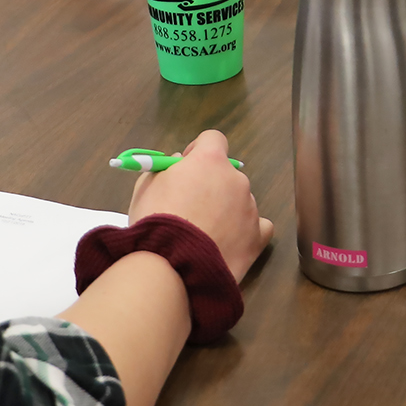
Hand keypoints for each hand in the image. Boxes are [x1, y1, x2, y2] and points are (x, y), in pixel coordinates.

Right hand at [128, 130, 273, 281]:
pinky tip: (230, 243)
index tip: (186, 167)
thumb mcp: (146, 186)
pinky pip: (258, 227)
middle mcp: (236, 179)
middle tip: (190, 208)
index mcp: (210, 160)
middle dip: (211, 186)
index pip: (213, 139)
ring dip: (226, 210)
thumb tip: (179, 165)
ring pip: (241, 201)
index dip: (198, 151)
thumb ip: (165, 169)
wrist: (170, 266)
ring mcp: (250, 207)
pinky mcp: (258, 236)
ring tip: (204, 236)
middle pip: (226, 175)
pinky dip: (246, 232)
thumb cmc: (155, 221)